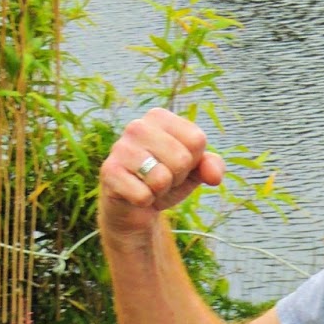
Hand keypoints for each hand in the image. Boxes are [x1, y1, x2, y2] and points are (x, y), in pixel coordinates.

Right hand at [99, 107, 224, 239]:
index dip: (193, 161)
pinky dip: (145, 201)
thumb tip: (214, 177)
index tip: (177, 164)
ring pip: (162, 178)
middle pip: (182, 159)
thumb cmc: (166, 180)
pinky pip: (143, 195)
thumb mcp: (195, 171)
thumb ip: (212, 167)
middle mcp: (138, 126)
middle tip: (161, 177)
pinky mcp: (109, 171)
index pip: (197, 140)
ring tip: (148, 185)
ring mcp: (120, 147)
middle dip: (177, 177)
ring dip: (160, 191)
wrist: (135, 206)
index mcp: (160, 117)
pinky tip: (135, 194)